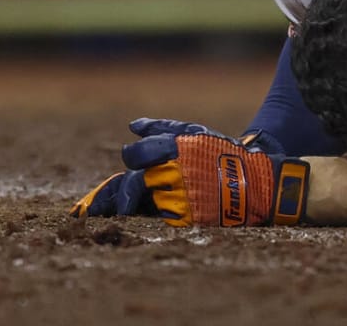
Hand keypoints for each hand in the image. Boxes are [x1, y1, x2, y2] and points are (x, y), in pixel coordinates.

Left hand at [70, 119, 308, 227]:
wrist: (254, 183)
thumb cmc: (221, 153)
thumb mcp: (195, 132)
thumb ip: (162, 128)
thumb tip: (132, 126)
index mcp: (175, 148)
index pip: (136, 154)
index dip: (131, 157)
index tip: (129, 158)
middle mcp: (173, 173)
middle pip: (131, 185)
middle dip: (111, 196)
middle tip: (92, 208)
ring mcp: (178, 198)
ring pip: (141, 203)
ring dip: (129, 206)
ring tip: (117, 211)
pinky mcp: (184, 220)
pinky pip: (157, 219)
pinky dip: (150, 217)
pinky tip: (146, 217)